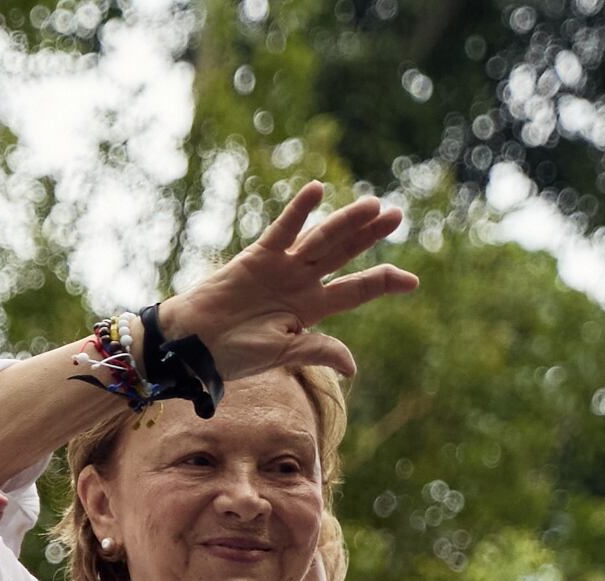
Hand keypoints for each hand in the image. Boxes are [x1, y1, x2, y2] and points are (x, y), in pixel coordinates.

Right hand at [156, 182, 419, 386]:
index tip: (412, 281)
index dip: (384, 282)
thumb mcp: (282, 354)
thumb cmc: (233, 355)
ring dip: (346, 221)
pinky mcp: (258, 256)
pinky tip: (317, 190)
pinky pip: (283, 229)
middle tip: (397, 215)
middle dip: (370, 236)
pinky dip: (299, 210)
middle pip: (344, 254)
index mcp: (311, 309)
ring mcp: (281, 267)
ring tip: (372, 205)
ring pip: (321, 239)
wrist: (193, 346)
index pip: (356, 290)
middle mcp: (301, 283)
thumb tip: (353, 366)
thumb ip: (318, 350)